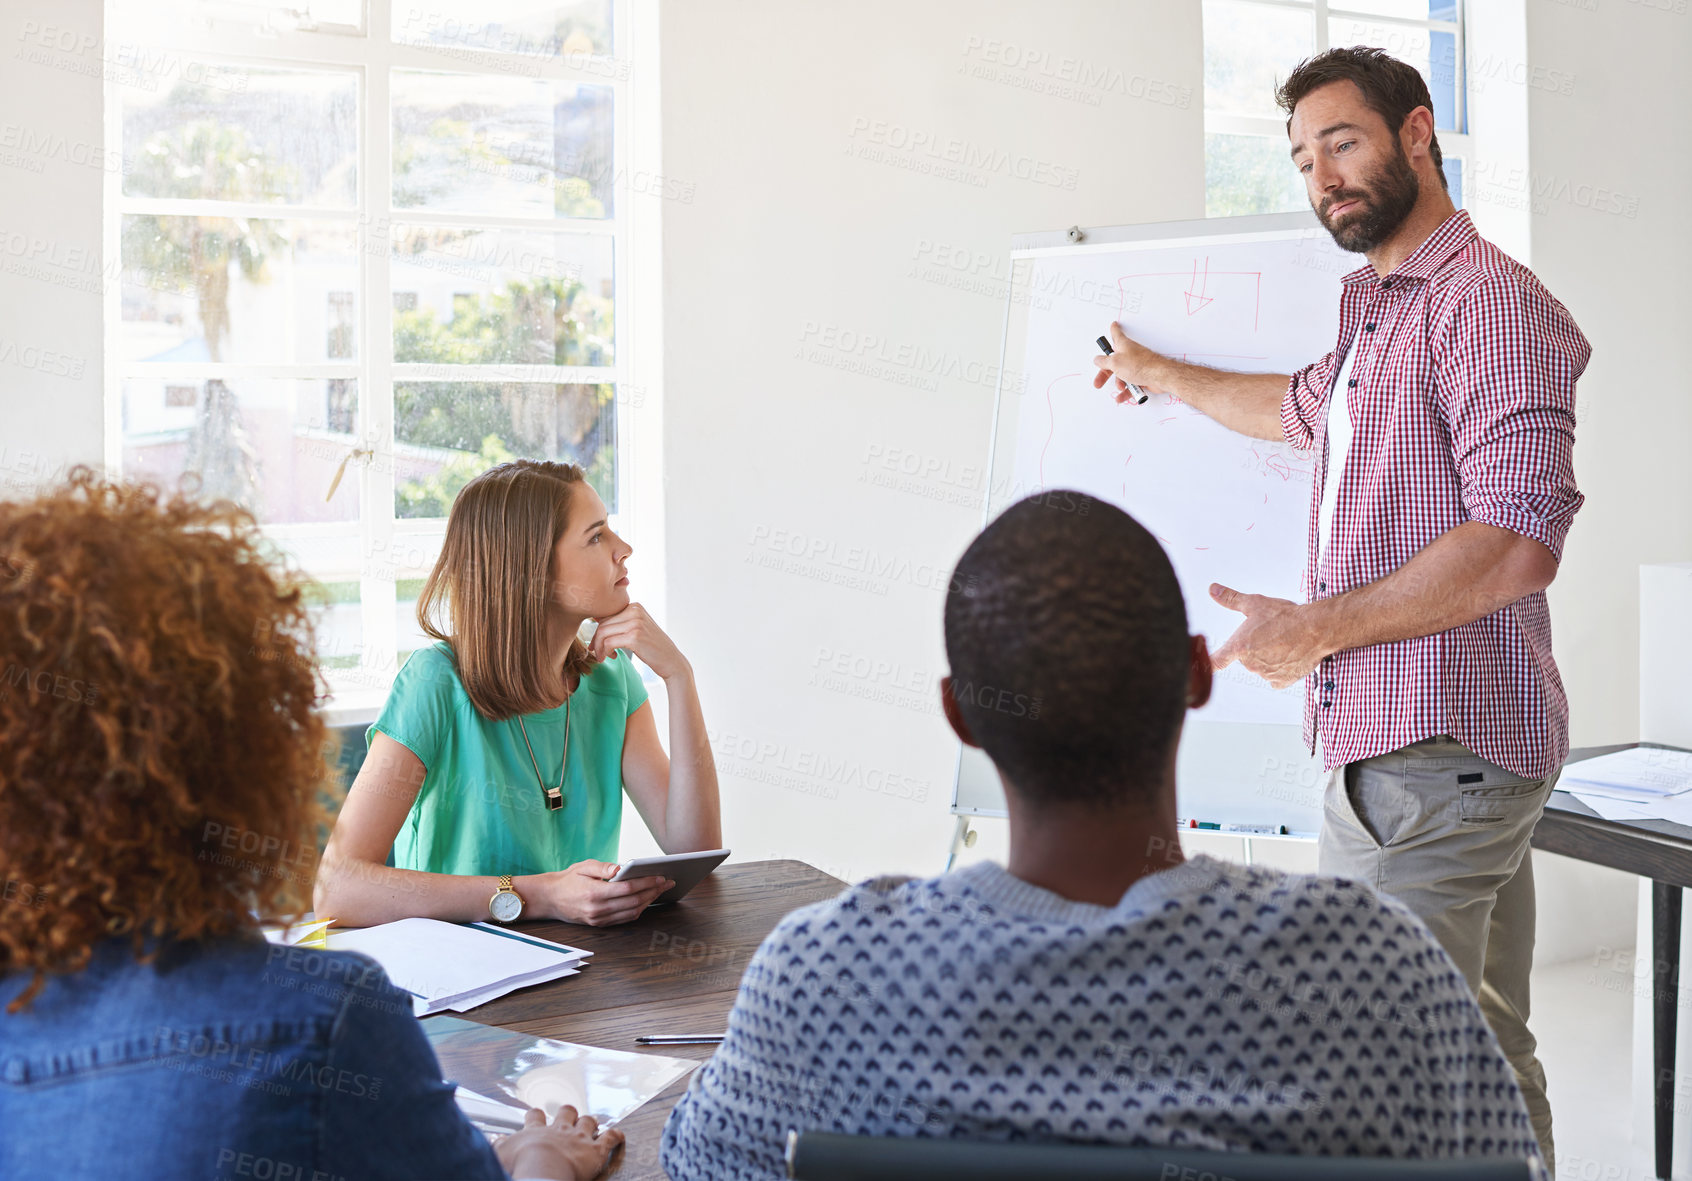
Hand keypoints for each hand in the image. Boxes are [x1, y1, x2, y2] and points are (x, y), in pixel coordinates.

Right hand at [495, 1104, 624, 1180]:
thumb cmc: (520, 1164)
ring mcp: (579, 1138)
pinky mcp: (595, 1150)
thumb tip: (494, 1139)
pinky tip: (619, 1134)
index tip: (536, 1115)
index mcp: (536, 1131)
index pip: (536, 1117)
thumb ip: (498, 1145)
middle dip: (567, 1112)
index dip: (537, 1116)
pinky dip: (616, 1136)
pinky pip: (610, 1138)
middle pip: (565, 1112)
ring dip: (590, 1122)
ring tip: (592, 1122)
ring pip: (588, 1122)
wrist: (541, 1169)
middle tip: (568, 1113)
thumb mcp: (500, 1154)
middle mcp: (559, 1130)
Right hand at [540, 860, 674, 925]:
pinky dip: (638, 910)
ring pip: (632, 912)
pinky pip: (624, 919)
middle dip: (653, 891)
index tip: (660, 876)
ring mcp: (599, 919)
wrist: (550, 899)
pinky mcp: (600, 924)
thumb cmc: (568, 880)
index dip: (646, 882)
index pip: (627, 889)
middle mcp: (598, 909)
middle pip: (633, 901)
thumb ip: (603, 867)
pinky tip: (646, 900)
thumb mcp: (583, 866)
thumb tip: (621, 868)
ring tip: (660, 890)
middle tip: (667, 883)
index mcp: (594, 893)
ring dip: (649, 901)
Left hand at [589, 602, 690, 681]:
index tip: (598, 643)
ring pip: (602, 633)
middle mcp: (635, 610)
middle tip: (598, 652)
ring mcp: (635, 623)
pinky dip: (605, 652)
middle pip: (602, 623)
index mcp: (635, 606)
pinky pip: (608, 643)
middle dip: (596, 640)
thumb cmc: (652, 647)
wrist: (671, 661)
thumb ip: (621, 622)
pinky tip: (611, 657)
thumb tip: (594, 618)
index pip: (606, 614)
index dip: (598, 630)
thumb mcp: (637, 628)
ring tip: (603, 657)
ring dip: (599, 648)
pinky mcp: (634, 637)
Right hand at [1092, 322, 1169, 402]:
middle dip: (1105, 373)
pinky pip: (1130, 384)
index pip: (1116, 334)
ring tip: (1120, 387)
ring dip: (1118, 383)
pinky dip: (1125, 391)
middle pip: (1113, 362)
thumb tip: (1097, 359)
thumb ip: (1103, 361)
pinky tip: (1122, 396)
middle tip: (1099, 381)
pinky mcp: (1141, 376)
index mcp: (1123, 346)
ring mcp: (1135, 365)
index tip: (1113, 324)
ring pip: (1121, 375)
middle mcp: (1129, 354)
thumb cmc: (1140, 365)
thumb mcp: (1115, 363)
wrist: (1158, 376)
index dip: (1113, 329)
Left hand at [1208, 583, 1328, 689]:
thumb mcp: (1254, 603)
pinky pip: (1275, 678)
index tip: (1202, 666)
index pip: (1215, 662)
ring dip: (1268, 658)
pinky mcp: (1283, 681)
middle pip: (1245, 659)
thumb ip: (1231, 599)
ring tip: (1283, 642)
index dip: (1207, 664)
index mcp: (1239, 647)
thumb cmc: (1285, 616)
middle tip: (1269, 634)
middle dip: (1253, 648)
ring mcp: (1267, 674)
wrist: (1315, 629)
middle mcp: (1250, 664)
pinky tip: (1288, 655)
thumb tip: (1213, 589)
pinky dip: (1280, 669)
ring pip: (1261, 667)